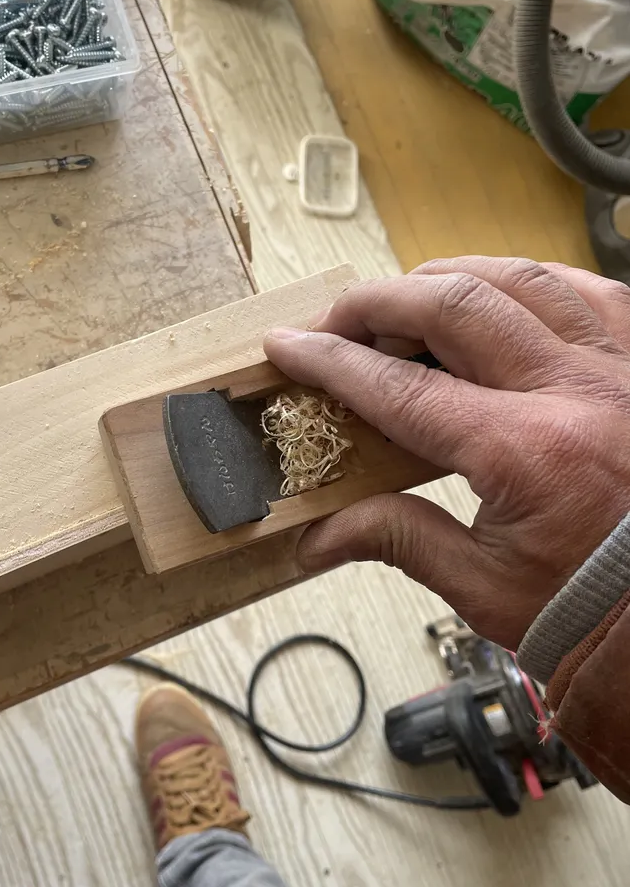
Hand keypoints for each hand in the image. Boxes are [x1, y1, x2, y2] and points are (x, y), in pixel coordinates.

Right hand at [264, 258, 629, 650]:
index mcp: (526, 453)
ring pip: (519, 278)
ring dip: (448, 280)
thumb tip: (316, 538)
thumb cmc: (593, 608)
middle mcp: (575, 391)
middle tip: (335, 321)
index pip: (402, 389)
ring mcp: (618, 367)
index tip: (288, 346)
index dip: (333, 363)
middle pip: (454, 305)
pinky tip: (496, 294)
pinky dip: (526, 281)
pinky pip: (585, 288)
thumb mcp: (486, 588)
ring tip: (404, 301)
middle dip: (378, 303)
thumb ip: (398, 540)